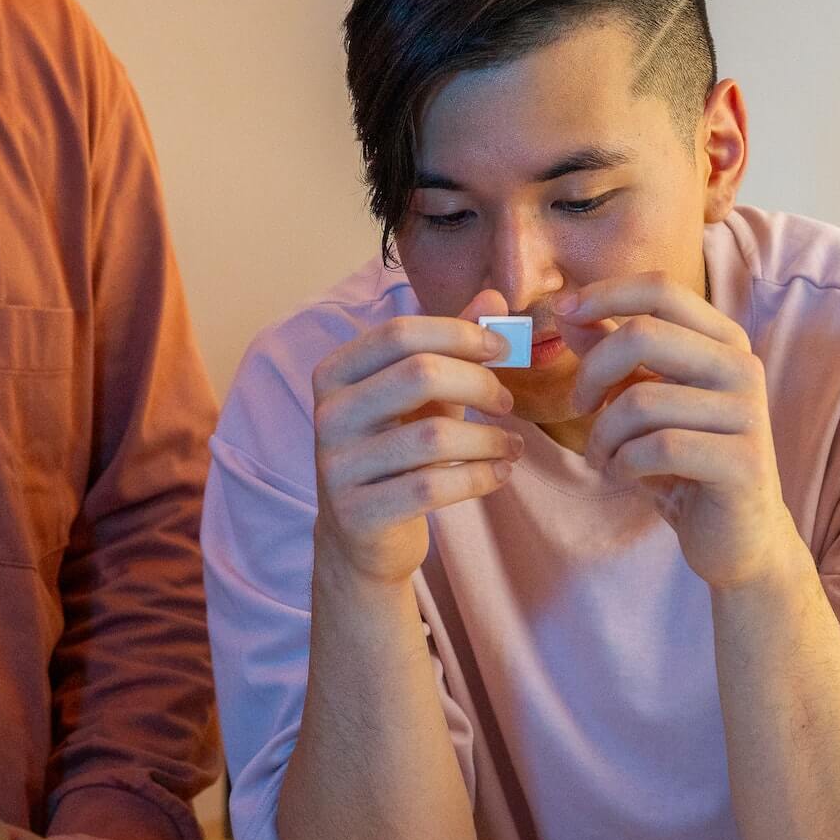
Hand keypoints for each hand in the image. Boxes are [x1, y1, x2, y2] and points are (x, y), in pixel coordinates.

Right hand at [310, 296, 520, 585]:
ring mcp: (338, 466)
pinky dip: (479, 478)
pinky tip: (498, 474)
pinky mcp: (359, 512)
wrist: (360, 539)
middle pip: (419, 374)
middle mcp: (328, 416)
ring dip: (488, 439)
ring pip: (433, 437)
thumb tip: (496, 299)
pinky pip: (433, 488)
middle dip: (479, 383)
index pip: (398, 333)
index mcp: (334, 375)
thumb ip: (451, 347)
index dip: (458, 333)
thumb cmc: (395, 455)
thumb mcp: (421, 398)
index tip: (501, 350)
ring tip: (511, 446)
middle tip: (507, 402)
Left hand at [558, 273, 800, 589]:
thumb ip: (612, 355)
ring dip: (603, 434)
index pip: (661, 289)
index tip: (562, 313)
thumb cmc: (684, 464)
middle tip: (578, 408)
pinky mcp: (744, 461)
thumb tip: (567, 310)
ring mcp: (748, 412)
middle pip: (643, 335)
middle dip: (591, 373)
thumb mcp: (643, 401)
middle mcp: (741, 366)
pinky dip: (623, 463)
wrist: (737, 536)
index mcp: (722, 340)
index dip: (604, 294)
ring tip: (602, 457)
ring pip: (641, 399)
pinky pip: (658, 447)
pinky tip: (622, 475)